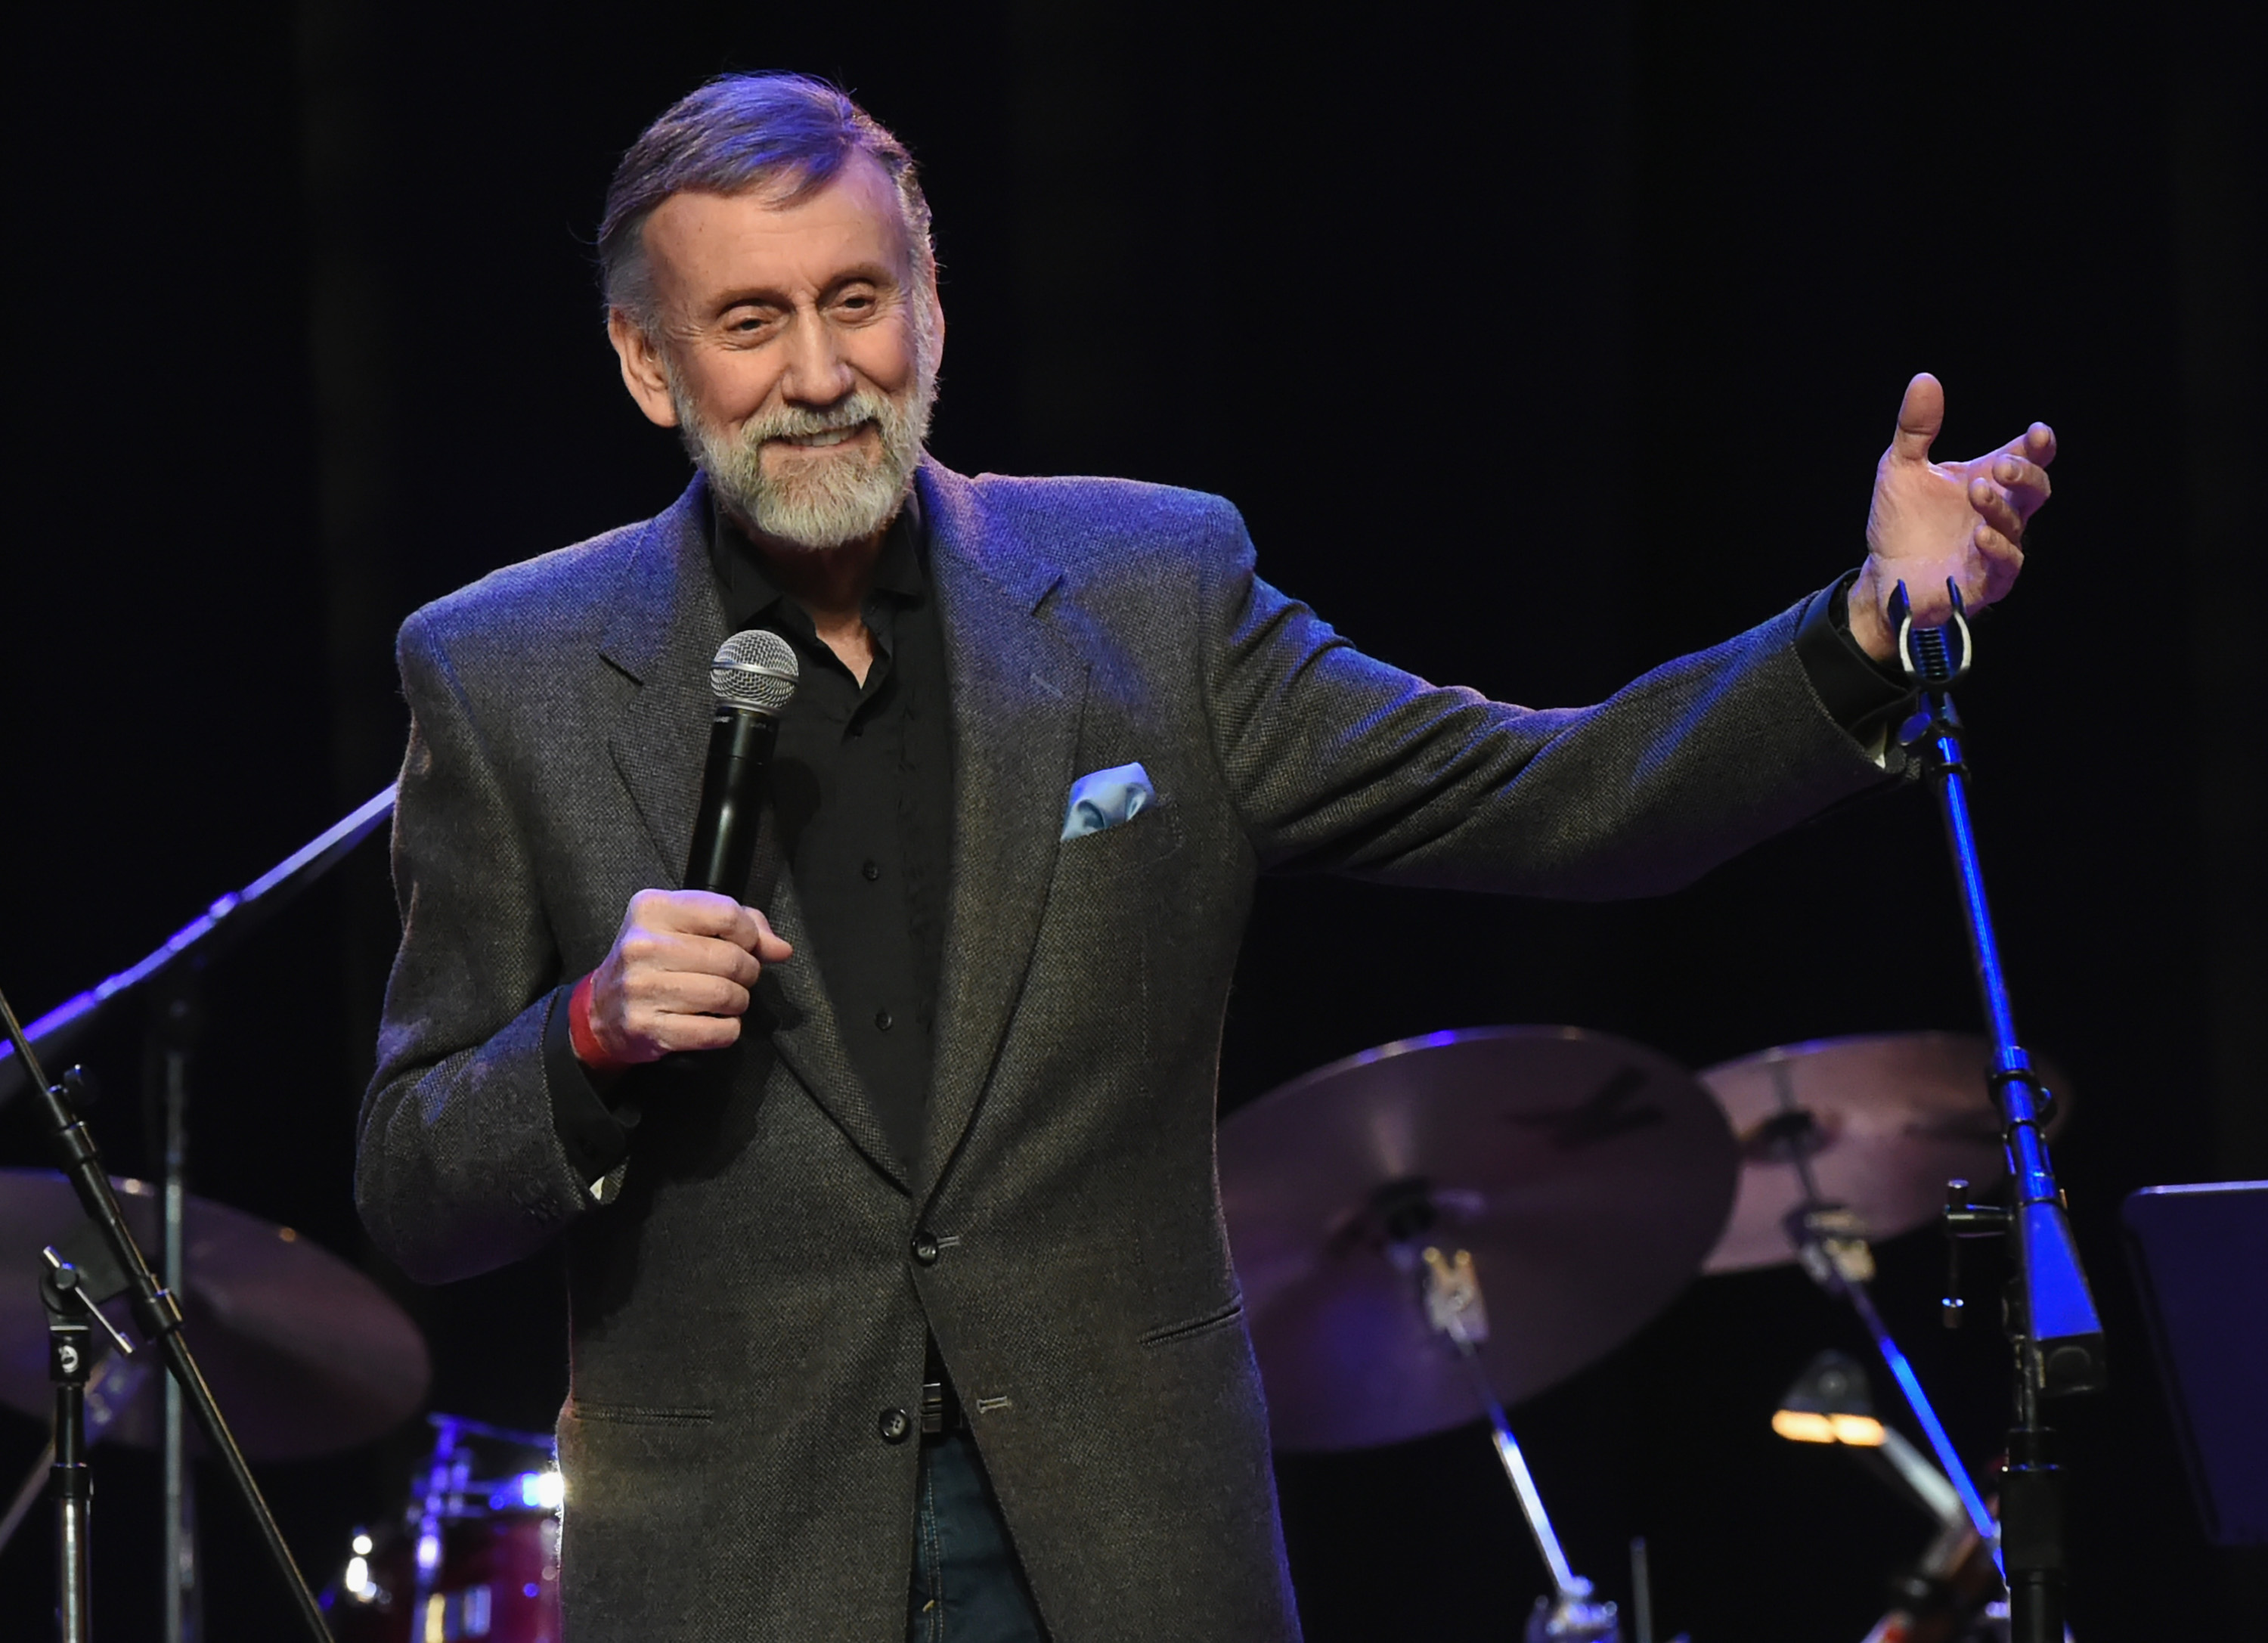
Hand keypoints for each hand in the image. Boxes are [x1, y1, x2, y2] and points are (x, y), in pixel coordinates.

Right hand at [585, 889, 792, 1061]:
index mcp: (653, 909)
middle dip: (747, 972)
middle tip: (737, 977)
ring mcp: (642, 988)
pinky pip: (715, 1032)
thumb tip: (780, 949)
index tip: (744, 945)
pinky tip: (714, 1022)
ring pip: (726, 996)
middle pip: (731, 959)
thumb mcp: (685, 926)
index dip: (749, 934)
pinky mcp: (648, 1028)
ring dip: (738, 1001)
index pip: (726, 914)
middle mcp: (642, 945)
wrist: (602, 1010)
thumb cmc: (653, 962)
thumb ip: (739, 925)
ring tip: (726, 999)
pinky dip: (727, 1030)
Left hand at [1849, 373, 2055, 660]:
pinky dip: (1997, 549)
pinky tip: (1981, 535)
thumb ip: (1916, 428)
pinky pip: (2006, 566)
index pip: (2027, 457)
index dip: (2039, 445)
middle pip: (2035, 489)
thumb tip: (1925, 378)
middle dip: (2025, 474)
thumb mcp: (1901, 468)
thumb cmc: (1901, 522)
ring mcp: (1997, 548)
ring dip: (2000, 507)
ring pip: (2018, 526)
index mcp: (1988, 480)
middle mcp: (2001, 512)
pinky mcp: (1986, 582)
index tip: (2037, 432)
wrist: (1882, 574)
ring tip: (1977, 492)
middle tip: (2000, 466)